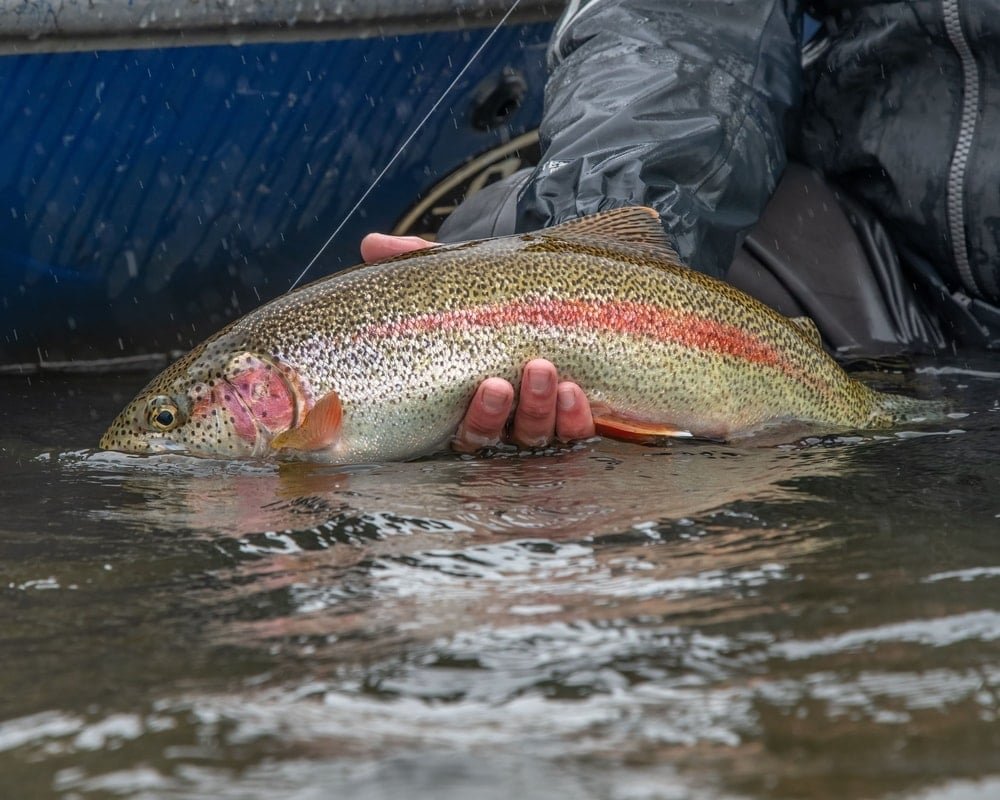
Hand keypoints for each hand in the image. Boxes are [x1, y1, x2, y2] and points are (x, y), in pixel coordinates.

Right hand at [360, 234, 595, 451]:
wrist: (550, 289)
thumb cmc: (492, 295)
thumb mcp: (458, 278)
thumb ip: (417, 263)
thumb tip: (371, 243)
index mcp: (465, 403)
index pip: (465, 430)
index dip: (479, 417)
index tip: (491, 384)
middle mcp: (500, 421)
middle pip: (497, 437)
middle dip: (502, 412)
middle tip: (505, 381)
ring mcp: (538, 422)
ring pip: (536, 436)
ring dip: (540, 409)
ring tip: (546, 370)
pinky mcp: (572, 418)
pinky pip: (576, 433)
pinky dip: (575, 419)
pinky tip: (575, 393)